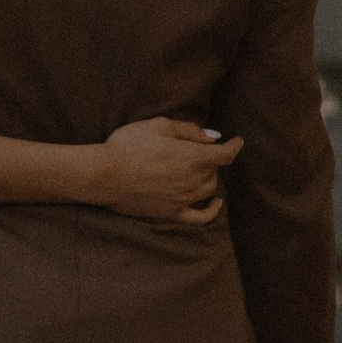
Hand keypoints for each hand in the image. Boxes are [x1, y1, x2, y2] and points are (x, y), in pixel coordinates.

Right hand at [89, 116, 241, 222]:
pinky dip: (212, 210)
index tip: (237, 141)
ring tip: (199, 170)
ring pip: (209, 189)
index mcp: (193, 157)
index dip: (234, 146)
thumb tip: (214, 137)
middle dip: (212, 160)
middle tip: (198, 151)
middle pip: (215, 171)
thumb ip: (190, 131)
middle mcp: (193, 180)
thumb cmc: (128, 145)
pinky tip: (214, 202)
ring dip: (208, 178)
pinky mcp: (172, 213)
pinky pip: (200, 217)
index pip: (225, 153)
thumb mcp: (159, 125)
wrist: (104, 174)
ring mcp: (184, 199)